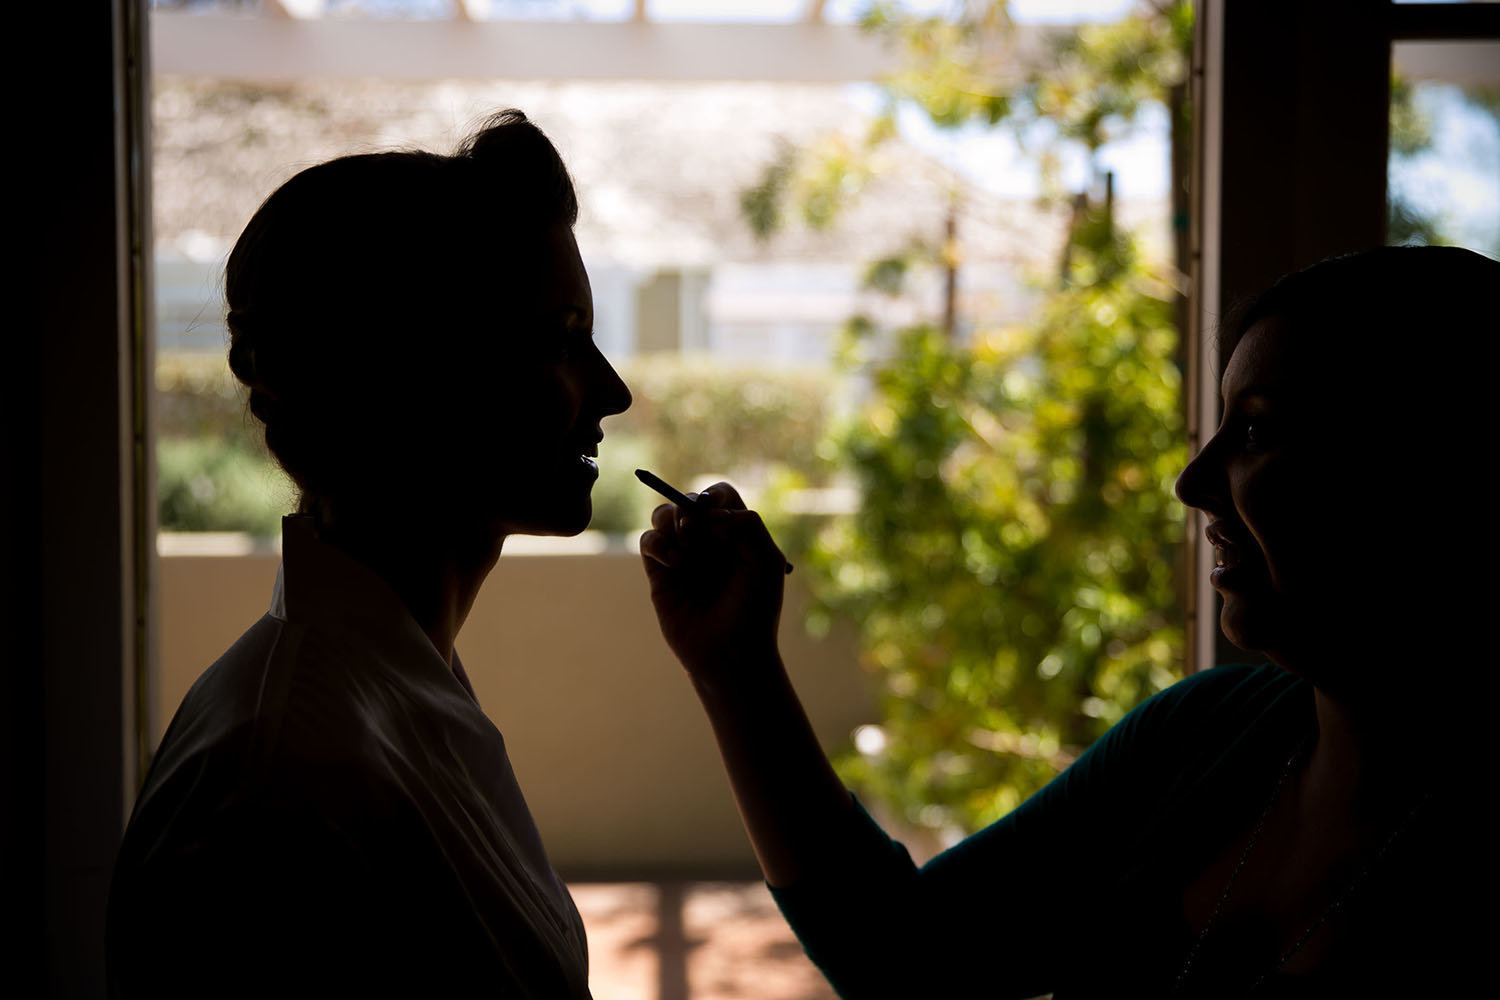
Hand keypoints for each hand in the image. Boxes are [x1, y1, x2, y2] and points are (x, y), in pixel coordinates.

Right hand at [638, 482, 787, 679]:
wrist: (729, 653)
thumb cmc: (754, 610)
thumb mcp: (765, 562)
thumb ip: (747, 525)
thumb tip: (709, 510)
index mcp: (737, 534)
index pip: (720, 495)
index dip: (714, 495)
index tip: (714, 512)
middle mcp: (708, 541)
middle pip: (689, 500)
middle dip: (690, 508)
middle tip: (695, 530)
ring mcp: (683, 555)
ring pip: (663, 514)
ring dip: (671, 521)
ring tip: (685, 552)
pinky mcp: (660, 572)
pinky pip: (649, 539)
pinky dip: (657, 543)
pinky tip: (674, 564)